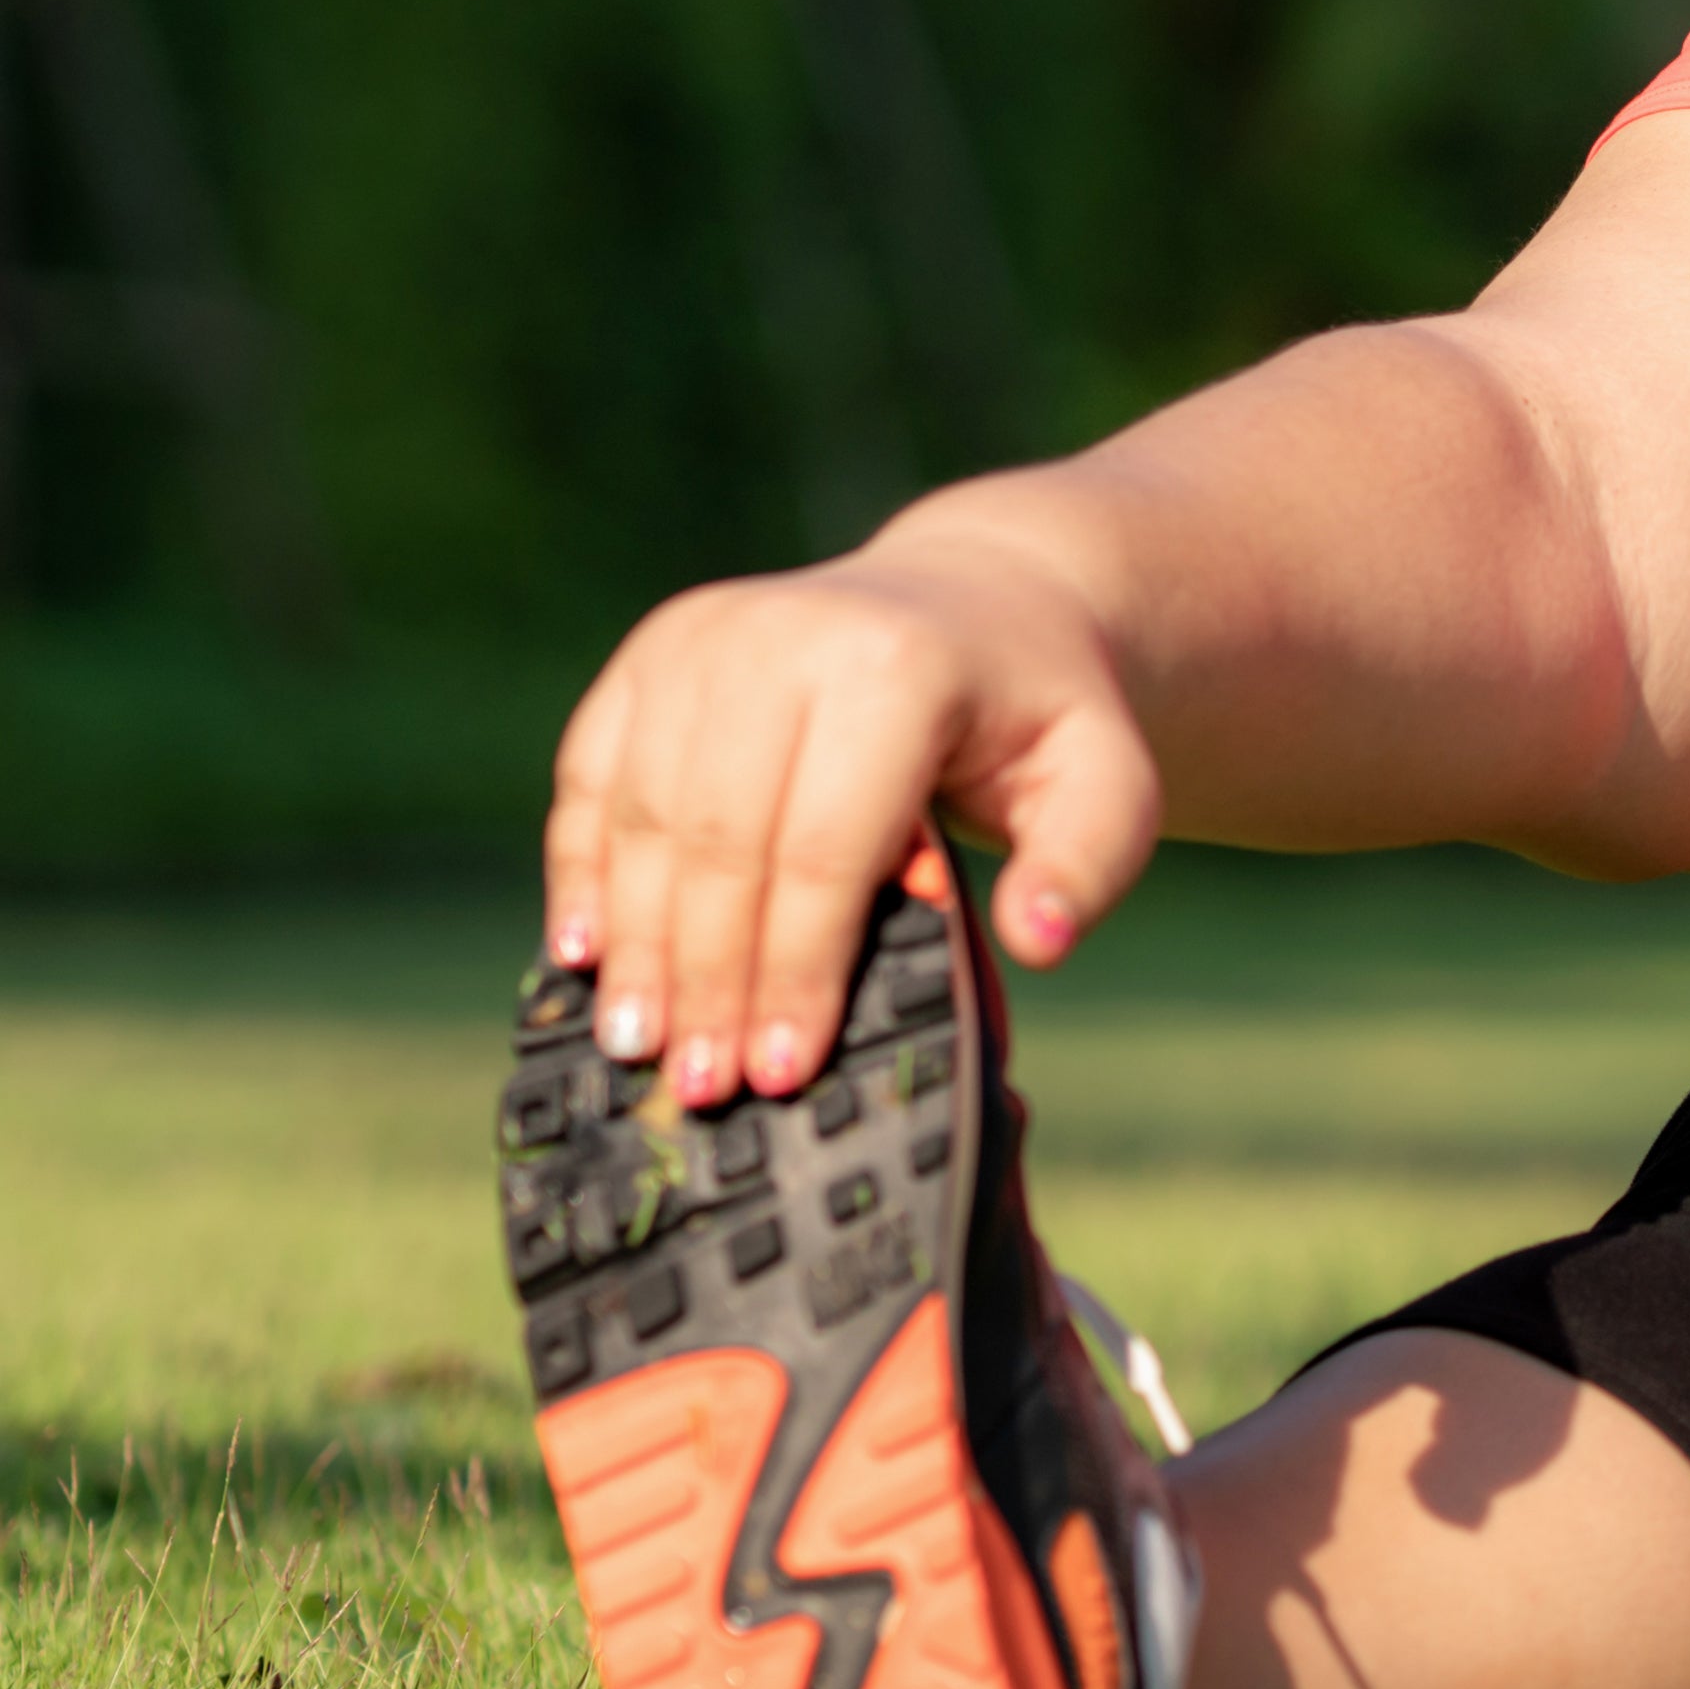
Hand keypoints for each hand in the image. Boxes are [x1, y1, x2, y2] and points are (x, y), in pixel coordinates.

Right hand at [541, 524, 1169, 1105]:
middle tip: (704, 1087)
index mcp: (894, 667)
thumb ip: (1087, 864)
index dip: (798, 968)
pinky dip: (581, 867)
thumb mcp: (1108, 782)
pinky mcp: (652, 654)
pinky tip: (583, 955)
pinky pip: (594, 774)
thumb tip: (1038, 941)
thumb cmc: (1041, 719)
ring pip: (643, 814)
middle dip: (710, 977)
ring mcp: (703, 637)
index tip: (785, 1073)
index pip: (823, 847)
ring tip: (638, 1047)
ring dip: (637, 942)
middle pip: (721, 840)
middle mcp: (781, 634)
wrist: (981, 602)